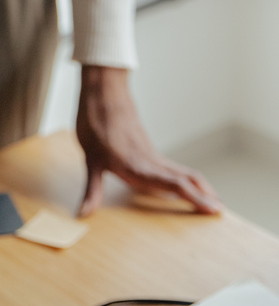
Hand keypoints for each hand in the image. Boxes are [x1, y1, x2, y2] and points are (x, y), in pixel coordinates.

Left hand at [76, 65, 221, 216]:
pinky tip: (186, 186)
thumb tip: (83, 213)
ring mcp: (151, 154)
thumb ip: (92, 189)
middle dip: (205, 196)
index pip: (174, 184)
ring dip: (199, 187)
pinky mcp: (148, 149)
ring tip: (213, 201)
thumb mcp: (90, 158)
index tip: (213, 209)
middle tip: (221, 212)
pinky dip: (186, 179)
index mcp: (139, 165)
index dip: (195, 198)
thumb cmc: (95, 122)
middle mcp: (150, 161)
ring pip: (182, 172)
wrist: (104, 92)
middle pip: (186, 179)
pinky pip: (173, 168)